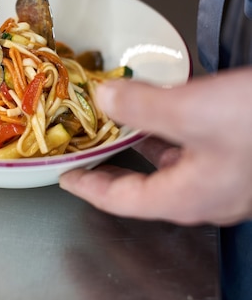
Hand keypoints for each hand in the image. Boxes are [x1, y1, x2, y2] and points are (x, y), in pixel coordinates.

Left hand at [60, 67, 251, 225]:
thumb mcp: (193, 112)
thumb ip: (143, 106)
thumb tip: (105, 99)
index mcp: (185, 198)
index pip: (120, 201)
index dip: (88, 187)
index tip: (65, 176)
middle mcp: (205, 197)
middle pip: (144, 189)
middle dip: (112, 169)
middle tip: (86, 156)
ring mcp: (225, 182)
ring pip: (170, 168)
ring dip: (143, 148)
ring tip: (120, 128)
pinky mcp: (240, 159)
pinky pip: (193, 152)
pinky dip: (171, 135)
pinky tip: (169, 113)